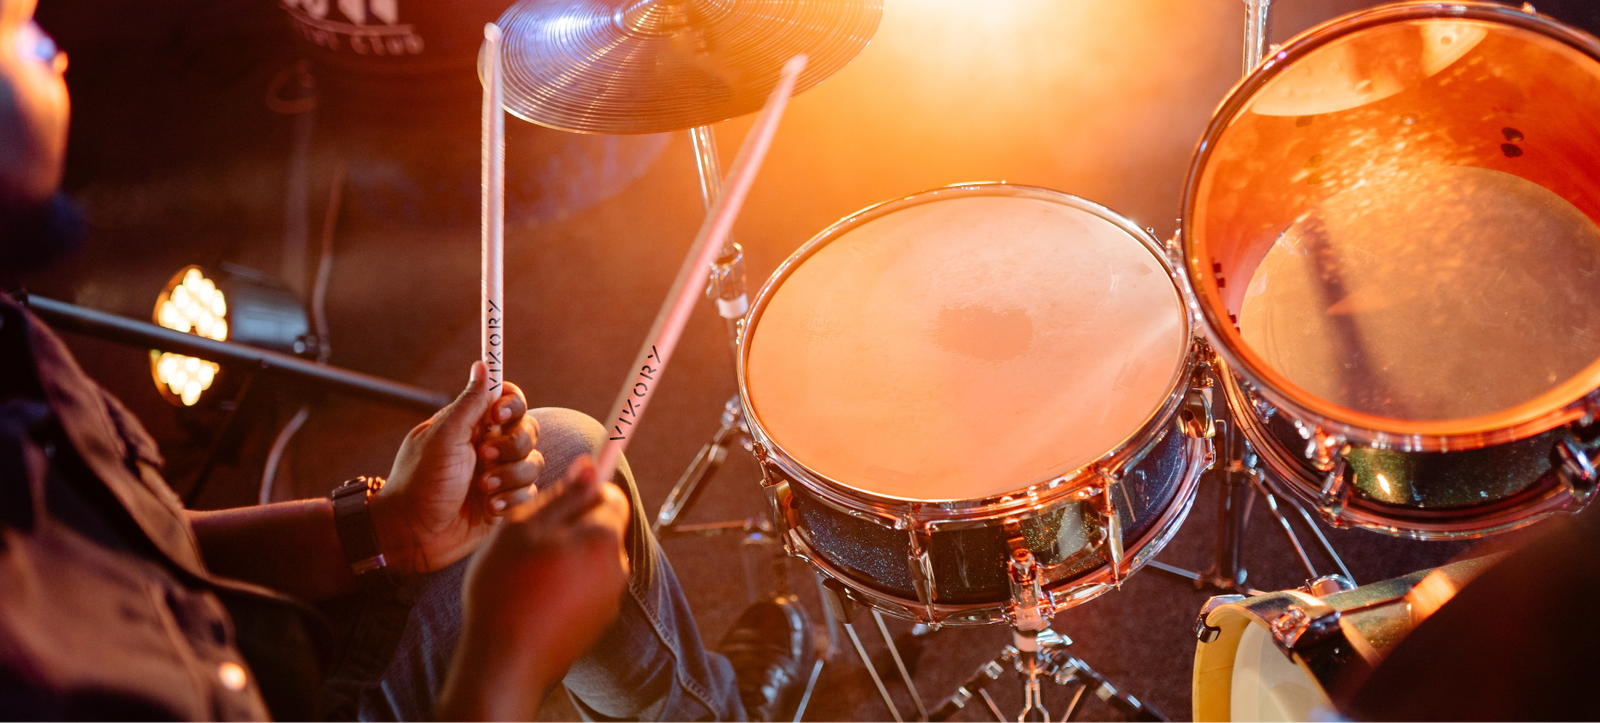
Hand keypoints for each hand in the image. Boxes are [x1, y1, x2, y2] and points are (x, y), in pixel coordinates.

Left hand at [372, 361, 544, 575]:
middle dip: (511, 446)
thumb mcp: (443, 437)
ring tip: (482, 490)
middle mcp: (489, 446)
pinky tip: (489, 508)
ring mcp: (499, 474)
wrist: (413, 535)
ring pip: (533, 462)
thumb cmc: (420, 482)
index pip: (508, 400)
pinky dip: (511, 500)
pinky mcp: (505, 501)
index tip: (498, 415)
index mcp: (472, 425)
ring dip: (510, 476)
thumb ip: (469, 403)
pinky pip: (529, 492)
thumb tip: (483, 364)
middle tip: (483, 459)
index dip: (511, 404)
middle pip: (528, 430)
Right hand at [437, 457, 630, 721]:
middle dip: (572, 527)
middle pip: (601, 529)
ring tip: (527, 573)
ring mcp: (609, 600)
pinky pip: (584, 589)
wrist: (505, 661)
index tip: (558, 500)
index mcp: (604, 538)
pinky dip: (564, 587)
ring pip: (591, 560)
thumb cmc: (507, 587)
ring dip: (566, 558)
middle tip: (530, 540)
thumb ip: (563, 495)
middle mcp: (618, 568)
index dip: (585, 492)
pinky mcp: (596, 624)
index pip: (611, 496)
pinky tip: (533, 599)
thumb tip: (591, 465)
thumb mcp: (525, 527)